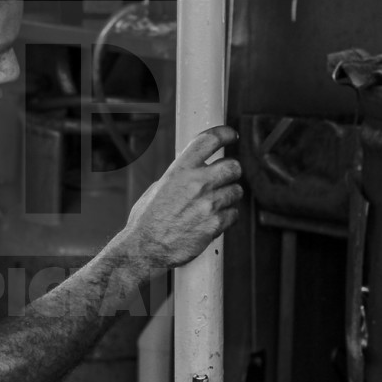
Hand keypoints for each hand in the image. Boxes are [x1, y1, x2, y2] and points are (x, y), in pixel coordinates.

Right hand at [123, 125, 242, 272]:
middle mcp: (196, 184)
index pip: (209, 140)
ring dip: (230, 196)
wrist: (145, 247)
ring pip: (236, 191)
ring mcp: (207, 204)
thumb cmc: (147, 219)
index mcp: (179, 170)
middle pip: (233, 166)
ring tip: (216, 204)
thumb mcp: (159, 187)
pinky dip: (228, 217)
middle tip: (226, 178)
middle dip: (232, 172)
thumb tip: (195, 169)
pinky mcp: (215, 224)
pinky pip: (234, 214)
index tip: (231, 136)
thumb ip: (180, 176)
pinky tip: (214, 220)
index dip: (224, 134)